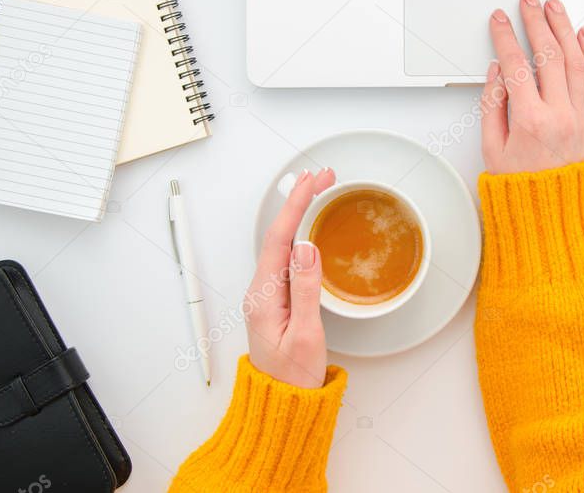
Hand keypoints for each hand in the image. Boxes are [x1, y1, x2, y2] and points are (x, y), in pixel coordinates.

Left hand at [246, 168, 335, 387]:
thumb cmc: (293, 379)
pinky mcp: (276, 301)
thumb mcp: (306, 335)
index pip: (280, 238)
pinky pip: (285, 258)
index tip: (312, 181)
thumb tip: (306, 247)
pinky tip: (307, 225)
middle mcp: (260, 291)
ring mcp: (267, 296)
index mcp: (264, 296)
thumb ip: (306, 290)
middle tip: (322, 174)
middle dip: (299, 200)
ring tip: (316, 189)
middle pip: (279, 235)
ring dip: (299, 214)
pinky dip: (299, 234)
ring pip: (282, 244)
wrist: (281, 409)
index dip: (297, 205)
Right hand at [481, 0, 583, 174]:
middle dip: (537, 22)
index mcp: (530, 121)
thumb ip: (492, 106)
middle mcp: (559, 114)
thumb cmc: (522, 187)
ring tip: (555, 7)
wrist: (553, 214)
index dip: (505, 37)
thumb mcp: (492, 149)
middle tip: (529, 1)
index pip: (516, 66)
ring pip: (575, 60)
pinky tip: (583, 34)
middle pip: (549, 55)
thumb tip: (497, 72)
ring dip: (564, 28)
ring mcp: (580, 116)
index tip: (499, 20)